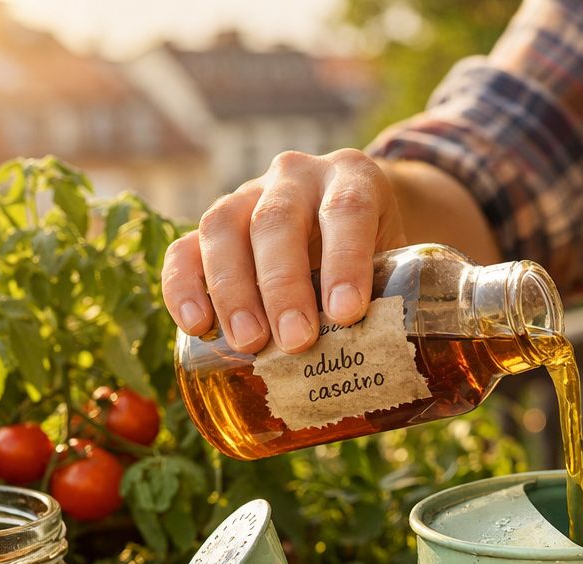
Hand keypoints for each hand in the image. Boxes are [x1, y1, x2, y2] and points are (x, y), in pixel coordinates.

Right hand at [162, 149, 406, 354]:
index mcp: (352, 178)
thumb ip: (395, 299)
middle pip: (276, 221)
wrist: (350, 221)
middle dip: (283, 285)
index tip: (347, 312)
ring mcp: (248, 194)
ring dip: (232, 290)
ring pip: (223, 228)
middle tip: (295, 340)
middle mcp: (296, 177)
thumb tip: (398, 368)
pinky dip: (183, 286)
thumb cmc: (379, 254)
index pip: (346, 209)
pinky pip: (185, 248)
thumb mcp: (398, 262)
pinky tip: (194, 325)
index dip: (346, 259)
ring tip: (249, 343)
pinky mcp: (214, 226)